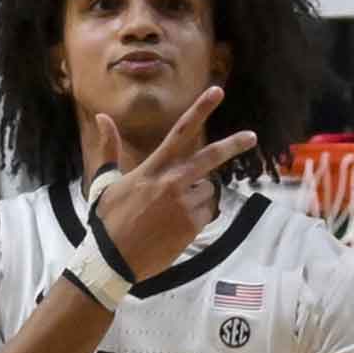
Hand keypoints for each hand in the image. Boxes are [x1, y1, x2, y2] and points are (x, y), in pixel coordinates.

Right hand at [90, 86, 257, 279]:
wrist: (113, 260)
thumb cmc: (107, 221)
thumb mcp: (105, 183)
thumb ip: (109, 148)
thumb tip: (102, 117)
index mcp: (152, 169)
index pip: (180, 132)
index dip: (200, 109)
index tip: (217, 92)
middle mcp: (172, 183)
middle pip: (210, 157)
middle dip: (234, 145)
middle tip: (251, 137)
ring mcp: (184, 205)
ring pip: (205, 191)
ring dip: (195, 196)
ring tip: (170, 212)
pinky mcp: (192, 225)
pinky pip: (205, 214)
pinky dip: (195, 218)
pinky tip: (174, 227)